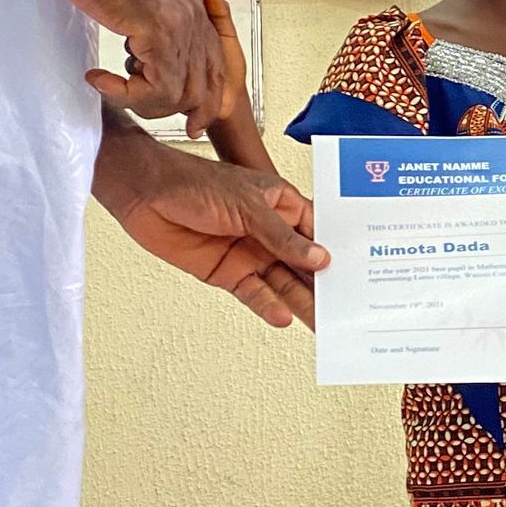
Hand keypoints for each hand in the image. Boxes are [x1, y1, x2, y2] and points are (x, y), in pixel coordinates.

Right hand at [45, 0, 227, 136]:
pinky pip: (154, 88)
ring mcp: (181, 26)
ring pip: (179, 94)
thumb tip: (143, 41)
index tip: (194, 120)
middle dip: (185, 112)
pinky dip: (123, 94)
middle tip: (152, 113)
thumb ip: (153, 18)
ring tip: (112, 86)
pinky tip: (98, 78)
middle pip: (207, 86)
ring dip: (143, 102)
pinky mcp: (160, 33)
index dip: (209, 98)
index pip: (218, 65)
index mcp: (194, 8)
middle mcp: (195, 19)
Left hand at [93, 123, 326, 327]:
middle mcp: (270, 232)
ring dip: (302, 301)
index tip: (361, 273)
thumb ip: (283, 237)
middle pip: (304, 263)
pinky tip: (285, 317)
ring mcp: (250, 254)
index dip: (338, 251)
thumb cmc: (196, 183)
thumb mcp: (248, 206)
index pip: (318, 232)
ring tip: (325, 323)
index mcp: (282, 205)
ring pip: (283, 283)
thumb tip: (320, 258)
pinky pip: (254, 293)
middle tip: (349, 308)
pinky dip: (269, 306)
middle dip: (325, 284)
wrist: (145, 194)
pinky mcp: (227, 273)